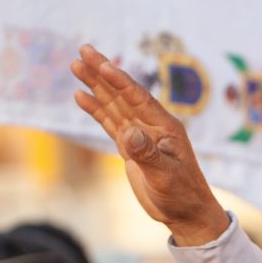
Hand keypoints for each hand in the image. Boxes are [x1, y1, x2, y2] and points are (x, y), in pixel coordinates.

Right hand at [71, 44, 230, 245]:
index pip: (138, 97)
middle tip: (83, 49)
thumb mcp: (165, 175)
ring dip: (95, 85)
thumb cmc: (181, 194)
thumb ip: (147, 154)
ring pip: (113, 104)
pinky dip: (95, 109)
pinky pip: (110, 122)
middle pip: (122, 93)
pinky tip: (80, 95)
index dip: (119, 80)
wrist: (186, 213)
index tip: (102, 63)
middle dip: (102, 71)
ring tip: (75, 64)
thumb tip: (129, 133)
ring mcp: (140, 135)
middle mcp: (151, 125)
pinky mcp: (130, 148)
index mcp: (164, 126)